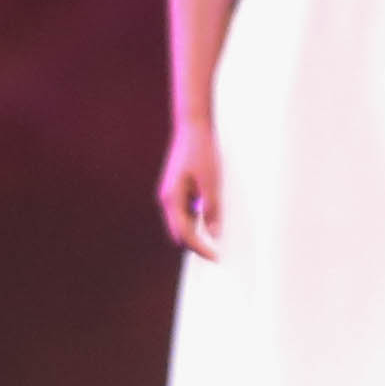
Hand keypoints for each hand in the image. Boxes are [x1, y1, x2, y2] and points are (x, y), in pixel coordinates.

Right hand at [157, 121, 222, 258]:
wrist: (193, 128)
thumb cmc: (203, 153)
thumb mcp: (212, 182)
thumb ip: (213, 209)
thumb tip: (215, 234)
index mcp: (172, 199)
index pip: (184, 234)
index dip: (200, 248)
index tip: (216, 257)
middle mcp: (167, 199)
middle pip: (180, 231)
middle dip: (196, 244)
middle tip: (217, 254)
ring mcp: (171, 194)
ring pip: (182, 222)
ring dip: (197, 233)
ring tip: (217, 241)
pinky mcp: (178, 189)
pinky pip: (186, 211)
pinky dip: (197, 220)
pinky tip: (212, 222)